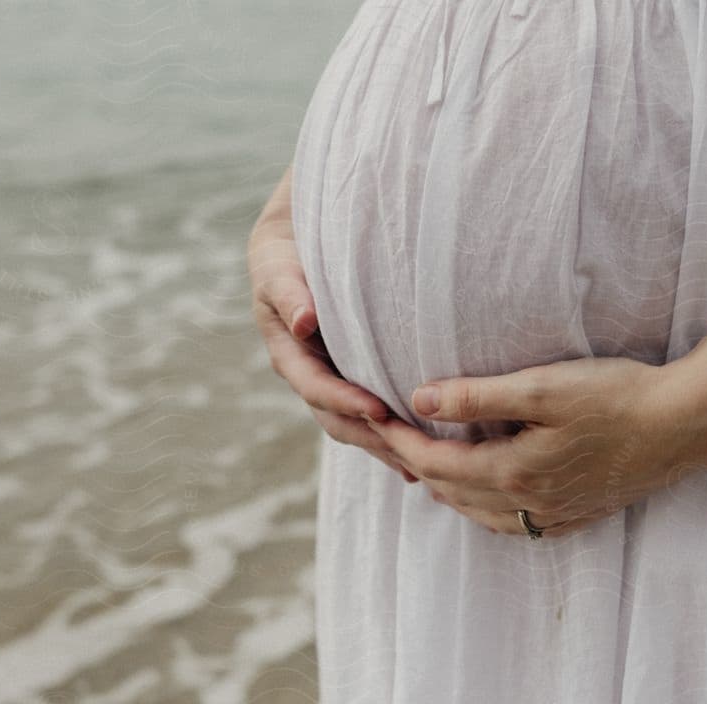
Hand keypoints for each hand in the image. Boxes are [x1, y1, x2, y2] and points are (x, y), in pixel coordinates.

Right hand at [248, 169, 418, 484]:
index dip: (346, 402)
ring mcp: (333, 379)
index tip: (380, 412)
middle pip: (339, 419)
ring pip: (358, 423)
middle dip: (374, 439)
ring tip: (427, 468)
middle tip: (414, 455)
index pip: (316, 387)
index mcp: (289, 353)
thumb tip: (303, 322)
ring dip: (388, 446)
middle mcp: (311, 374)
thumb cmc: (287, 250)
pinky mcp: (354, 376)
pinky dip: (396, 432)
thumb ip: (289, 290)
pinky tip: (427, 451)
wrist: (297, 240)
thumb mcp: (279, 265)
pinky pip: (373, 410)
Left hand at [363, 353, 706, 538]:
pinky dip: (486, 507)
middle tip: (391, 439)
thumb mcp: (544, 386)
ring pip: (480, 514)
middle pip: (451, 492)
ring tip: (427, 464)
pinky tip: (488, 490)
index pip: (434, 464)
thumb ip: (479, 396)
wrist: (684, 425)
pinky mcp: (578, 515)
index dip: (399, 441)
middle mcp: (529, 505)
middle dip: (416, 466)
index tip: (374, 417)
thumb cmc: (617, 396)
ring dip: (448, 489)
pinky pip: (514, 524)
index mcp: (514, 472)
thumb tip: (420, 399)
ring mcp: (555, 515)